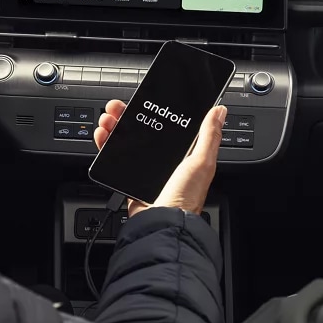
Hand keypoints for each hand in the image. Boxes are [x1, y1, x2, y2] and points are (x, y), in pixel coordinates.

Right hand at [94, 100, 226, 217]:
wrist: (161, 222)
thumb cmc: (185, 198)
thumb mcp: (202, 162)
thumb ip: (209, 136)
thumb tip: (219, 111)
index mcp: (184, 155)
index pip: (168, 125)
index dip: (156, 110)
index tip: (145, 99)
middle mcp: (165, 161)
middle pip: (143, 130)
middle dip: (129, 116)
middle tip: (118, 107)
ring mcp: (146, 170)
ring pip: (127, 141)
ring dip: (115, 126)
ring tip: (108, 118)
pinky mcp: (129, 179)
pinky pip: (115, 158)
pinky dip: (106, 145)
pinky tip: (103, 135)